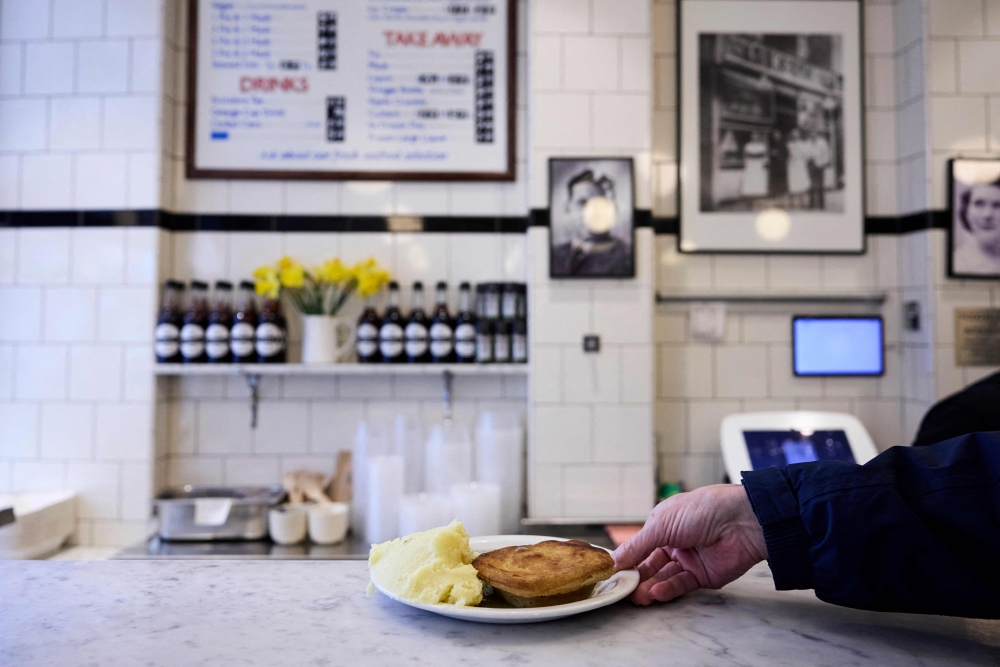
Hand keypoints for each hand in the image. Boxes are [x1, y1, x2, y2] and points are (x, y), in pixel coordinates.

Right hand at [612, 484, 766, 604]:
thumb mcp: (660, 523)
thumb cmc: (701, 510)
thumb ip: (637, 545)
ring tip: (637, 596)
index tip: (613, 573)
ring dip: (649, 587)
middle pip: (650, 565)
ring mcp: (689, 560)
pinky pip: (680, 585)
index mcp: (663, 525)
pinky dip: (667, 589)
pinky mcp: (703, 576)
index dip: (627, 559)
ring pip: (663, 577)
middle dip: (637, 577)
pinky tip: (656, 592)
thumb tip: (615, 560)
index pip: (640, 546)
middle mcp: (675, 542)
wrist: (740, 521)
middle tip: (624, 590)